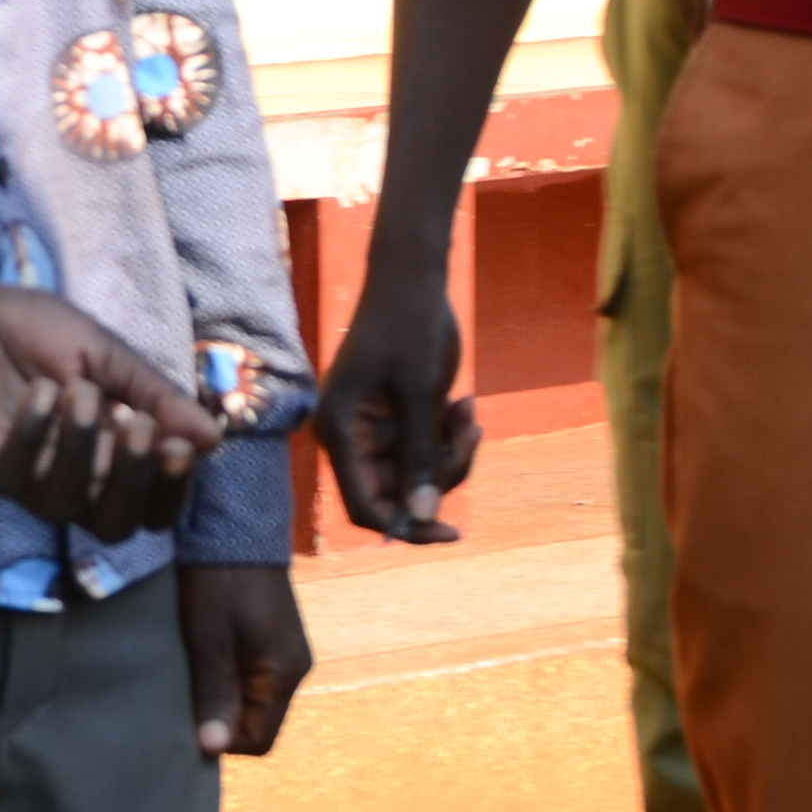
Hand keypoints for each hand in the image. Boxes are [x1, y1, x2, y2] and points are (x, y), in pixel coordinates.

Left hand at [0, 238, 221, 537]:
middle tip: (141, 426)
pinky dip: (34, 433)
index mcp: (105, 463)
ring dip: (82, 448)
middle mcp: (66, 483)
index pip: (148, 509)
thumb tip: (212, 438)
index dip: (170, 491)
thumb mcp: (109, 358)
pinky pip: (13, 471)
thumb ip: (155, 396)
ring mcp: (21, 478)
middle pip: (113, 527)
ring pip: (64, 503)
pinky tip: (44, 390)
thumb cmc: (38, 333)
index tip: (182, 446)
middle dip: (134, 483)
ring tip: (82, 390)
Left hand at [180, 565, 314, 757]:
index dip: (221, 739)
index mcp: (285, 673)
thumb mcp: (208, 637)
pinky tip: (199, 656)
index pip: (258, 741)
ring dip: (217, 693)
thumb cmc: (219, 578)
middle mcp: (293, 668)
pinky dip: (222, 674)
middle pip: (254, 721)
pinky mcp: (270, 638)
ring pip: (248, 698)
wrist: (234, 522)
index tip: (186, 718)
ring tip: (189, 672)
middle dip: (217, 715)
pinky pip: (247, 675)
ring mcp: (284, 652)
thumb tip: (212, 748)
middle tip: (181, 695)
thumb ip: (212, 692)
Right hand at [313, 267, 476, 544]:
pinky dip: (448, 437)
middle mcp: (349, 437)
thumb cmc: (409, 327)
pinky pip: (422, 450)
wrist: (413, 279)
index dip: (407, 526)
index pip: (367, 506)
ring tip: (467, 413)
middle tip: (471, 436)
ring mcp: (371, 429)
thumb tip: (423, 516)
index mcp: (340, 433)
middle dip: (440, 474)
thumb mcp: (421, 395)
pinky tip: (463, 405)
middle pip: (396, 492)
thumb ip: (421, 458)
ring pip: (415, 473)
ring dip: (450, 452)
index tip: (452, 531)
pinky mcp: (392, 419)